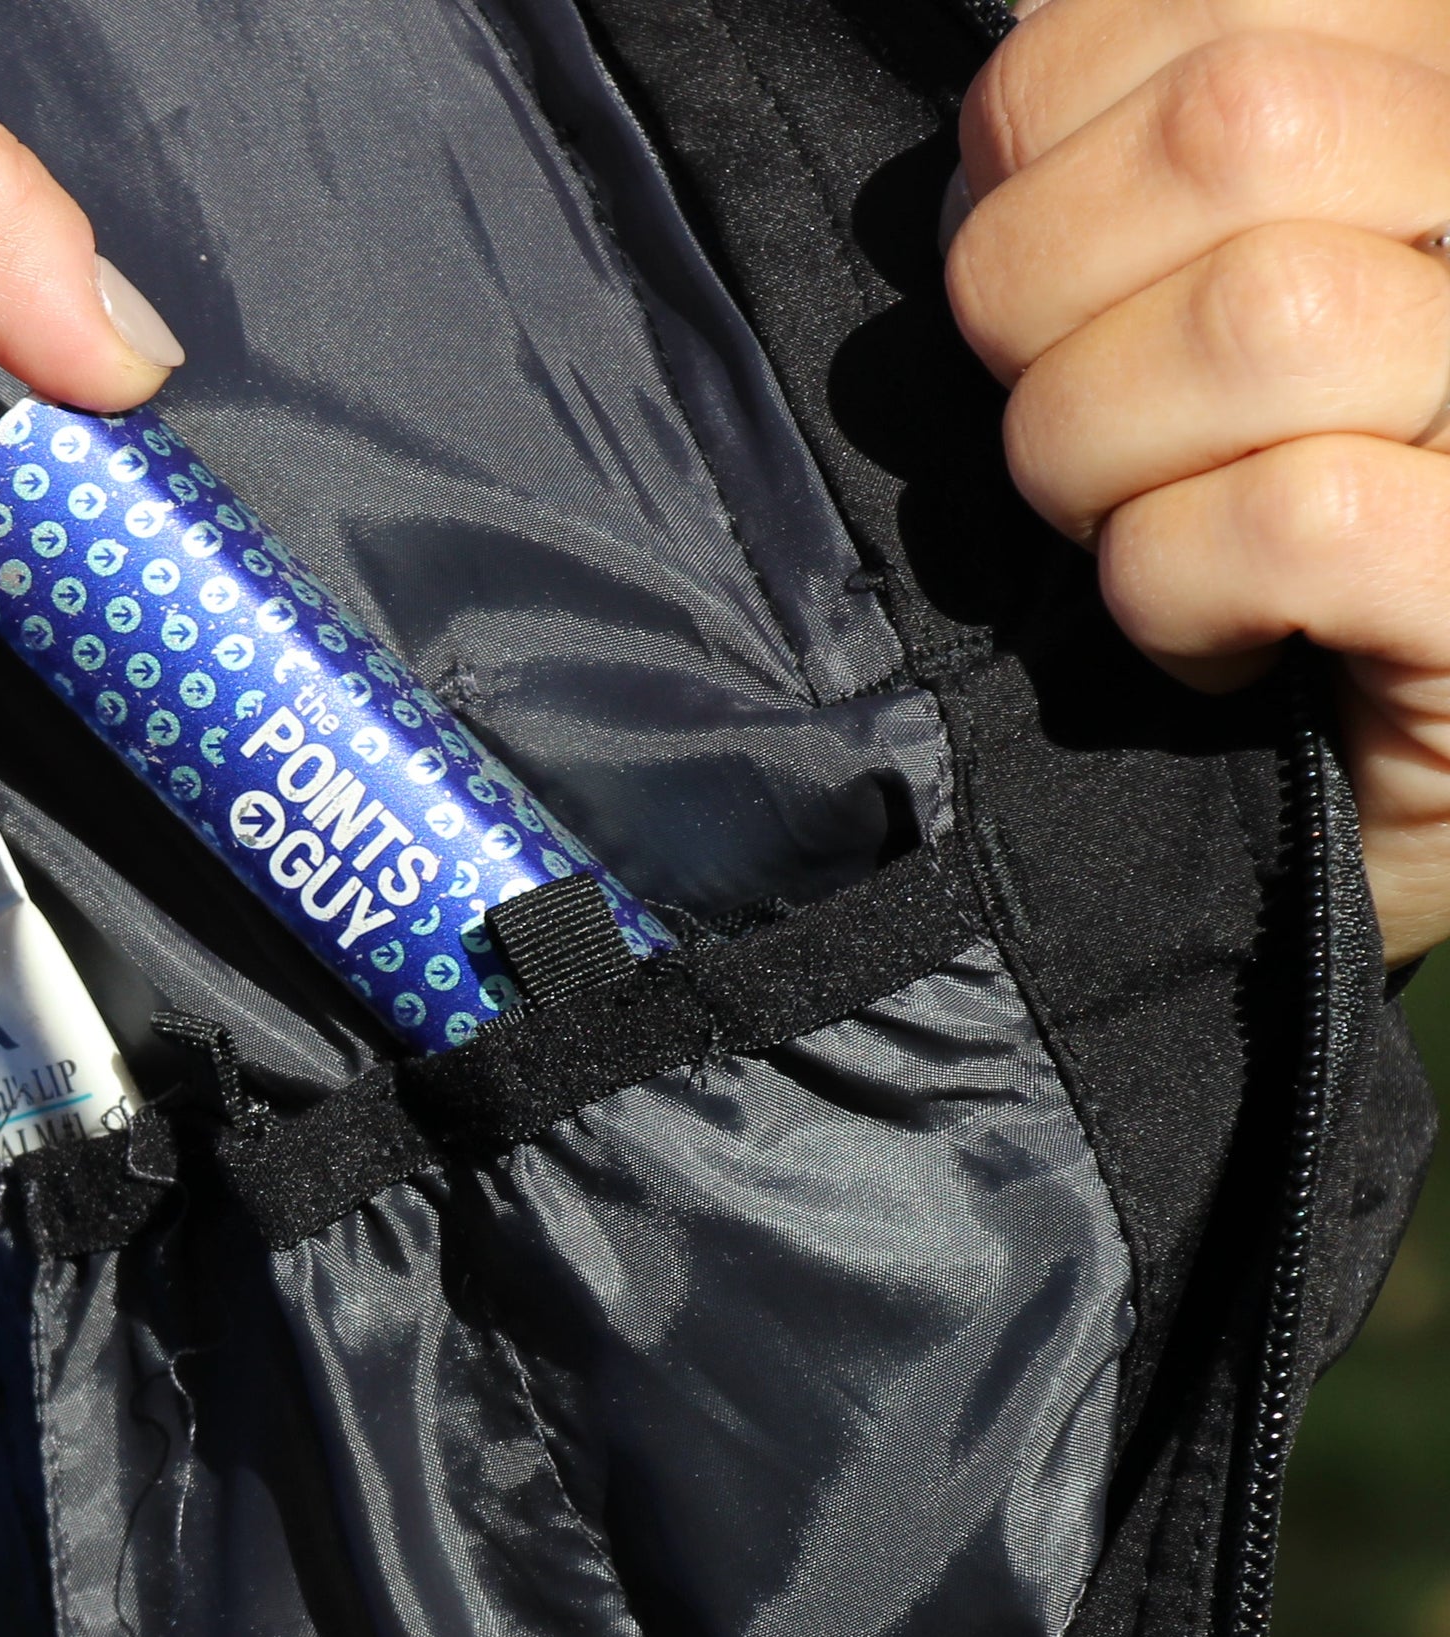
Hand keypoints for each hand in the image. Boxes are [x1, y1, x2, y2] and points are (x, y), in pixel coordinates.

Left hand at [951, 0, 1449, 960]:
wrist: (1390, 785)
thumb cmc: (1254, 535)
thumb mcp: (1174, 304)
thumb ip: (1125, 169)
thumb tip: (1003, 122)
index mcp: (1434, 109)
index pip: (1211, 9)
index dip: (1045, 133)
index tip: (1039, 272)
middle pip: (1240, 125)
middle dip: (1048, 292)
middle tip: (1068, 417)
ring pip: (1263, 316)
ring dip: (1100, 457)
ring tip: (1135, 529)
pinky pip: (1295, 514)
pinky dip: (1180, 591)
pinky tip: (1211, 635)